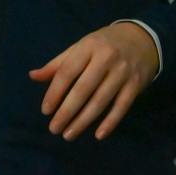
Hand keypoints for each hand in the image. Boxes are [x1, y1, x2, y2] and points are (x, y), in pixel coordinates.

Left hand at [26, 21, 159, 141]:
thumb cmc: (104, 45)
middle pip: (83, 89)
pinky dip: (110, 122)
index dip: (55, 92)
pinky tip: (98, 135)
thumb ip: (58, 64)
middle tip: (54, 128)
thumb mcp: (81, 47)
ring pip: (100, 100)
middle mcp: (106, 58)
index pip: (67, 71)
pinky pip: (122, 107)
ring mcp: (122, 72)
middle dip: (67, 111)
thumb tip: (33, 76)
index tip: (45, 111)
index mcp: (88, 47)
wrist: (142, 39)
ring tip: (69, 134)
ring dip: (84, 120)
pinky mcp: (136, 85)